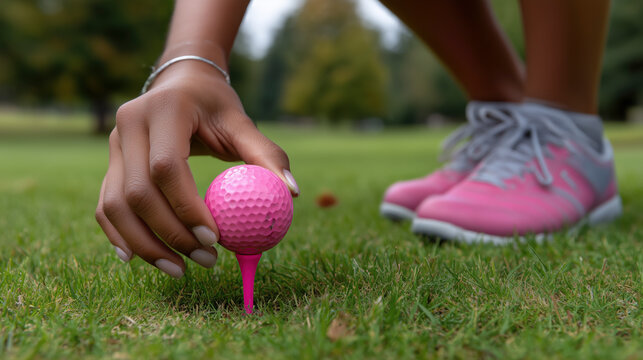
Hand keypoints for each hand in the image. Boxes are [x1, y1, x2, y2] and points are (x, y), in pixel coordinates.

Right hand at [95, 61, 298, 277]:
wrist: (180, 84)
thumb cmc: (216, 106)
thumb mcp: (242, 122)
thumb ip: (267, 155)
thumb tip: (292, 193)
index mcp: (164, 109)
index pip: (167, 167)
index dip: (187, 208)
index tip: (215, 240)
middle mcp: (129, 125)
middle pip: (139, 193)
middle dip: (170, 235)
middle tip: (206, 260)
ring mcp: (113, 144)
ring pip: (116, 205)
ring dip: (146, 245)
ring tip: (180, 269)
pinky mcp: (110, 162)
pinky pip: (106, 206)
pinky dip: (120, 235)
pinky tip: (138, 259)